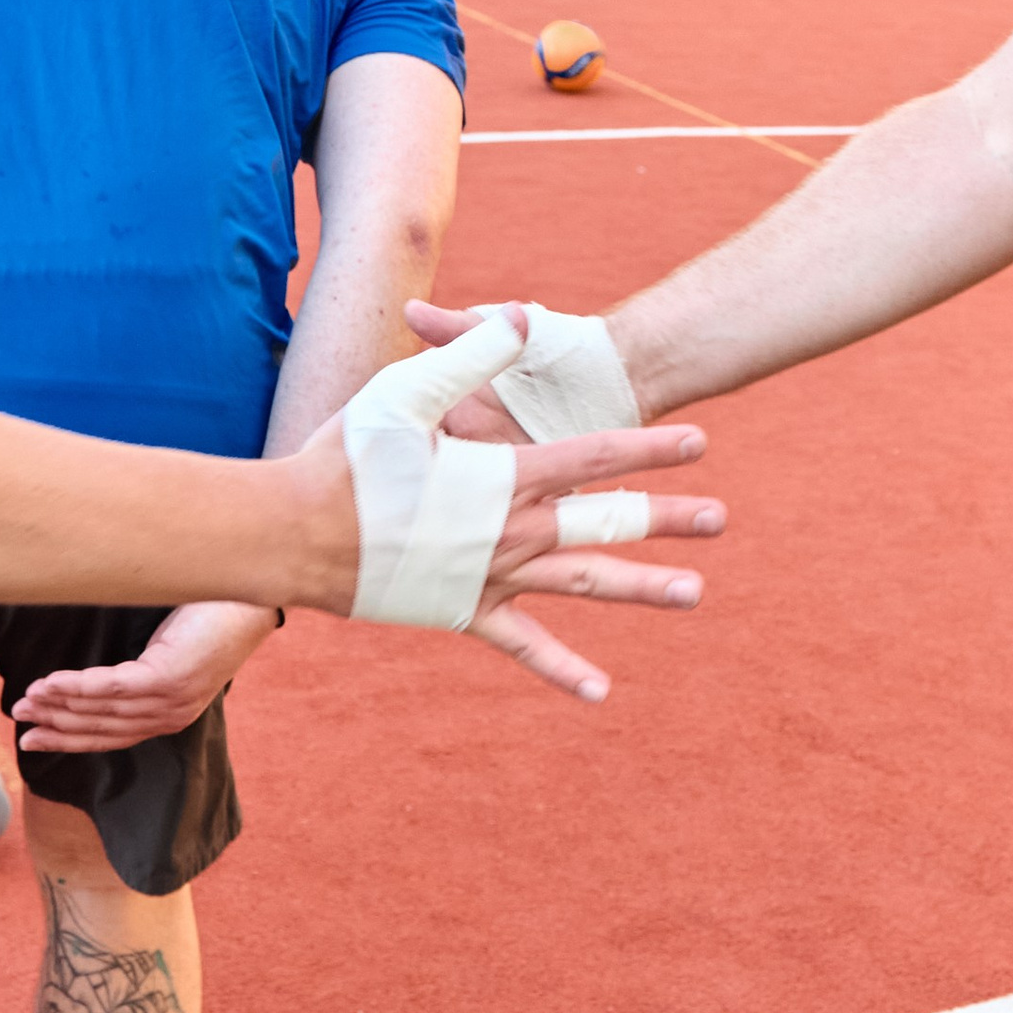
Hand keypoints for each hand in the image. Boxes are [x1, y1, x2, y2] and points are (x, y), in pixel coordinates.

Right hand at [13, 599, 281, 754]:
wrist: (251, 589)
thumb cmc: (209, 611)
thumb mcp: (169, 648)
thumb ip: (138, 669)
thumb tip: (91, 676)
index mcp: (173, 713)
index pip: (112, 736)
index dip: (70, 739)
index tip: (35, 738)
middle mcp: (173, 714)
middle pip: (103, 729)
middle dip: (57, 728)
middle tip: (19, 723)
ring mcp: (174, 699)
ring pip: (103, 710)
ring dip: (59, 706)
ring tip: (26, 700)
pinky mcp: (171, 678)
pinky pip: (113, 688)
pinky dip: (77, 688)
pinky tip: (50, 684)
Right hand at [295, 320, 720, 702]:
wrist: (292, 536)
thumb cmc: (344, 459)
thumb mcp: (405, 394)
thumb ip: (468, 357)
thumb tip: (519, 321)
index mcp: (503, 478)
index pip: (596, 457)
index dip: (649, 448)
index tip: (697, 443)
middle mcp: (510, 533)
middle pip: (606, 523)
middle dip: (667, 518)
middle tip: (720, 519)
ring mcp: (491, 578)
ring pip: (582, 583)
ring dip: (641, 588)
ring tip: (695, 593)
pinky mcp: (464, 612)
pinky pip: (524, 644)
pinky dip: (561, 668)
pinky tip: (600, 691)